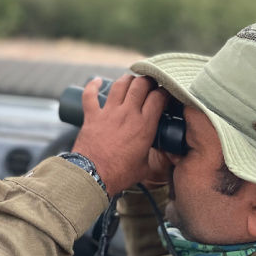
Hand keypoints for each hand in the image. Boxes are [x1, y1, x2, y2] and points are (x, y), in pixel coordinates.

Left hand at [71, 75, 167, 195]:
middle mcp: (127, 114)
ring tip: (131, 80)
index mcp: (144, 126)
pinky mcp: (92, 116)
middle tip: (150, 83)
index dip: (164, 92)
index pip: (158, 97)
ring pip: (119, 85)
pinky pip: (90, 95)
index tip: (165, 94)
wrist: (93, 175)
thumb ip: (155, 159)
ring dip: (127, 79)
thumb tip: (164, 159)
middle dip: (148, 80)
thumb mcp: (146, 167)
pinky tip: (97, 81)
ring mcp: (108, 113)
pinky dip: (93, 86)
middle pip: (140, 85)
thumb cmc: (119, 174)